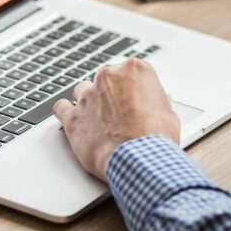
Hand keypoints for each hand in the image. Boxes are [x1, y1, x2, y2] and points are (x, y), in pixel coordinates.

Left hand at [53, 58, 179, 180]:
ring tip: (99, 120)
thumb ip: (159, 102)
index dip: (133, 88)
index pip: (131, 71)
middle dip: (111, 94)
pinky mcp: (73, 116)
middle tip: (121, 114)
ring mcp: (88, 95)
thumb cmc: (156, 138)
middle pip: (106, 79)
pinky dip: (66, 112)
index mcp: (135, 70)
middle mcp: (108, 76)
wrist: (139, 160)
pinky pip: (61, 107)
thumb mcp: (169, 115)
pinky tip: (74, 120)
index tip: (136, 100)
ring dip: (89, 102)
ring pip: (82, 90)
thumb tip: (160, 101)